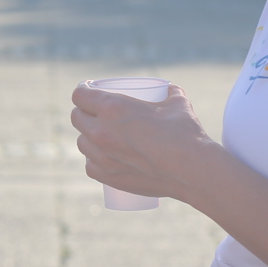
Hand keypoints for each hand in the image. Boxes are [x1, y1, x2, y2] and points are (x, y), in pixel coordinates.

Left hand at [69, 82, 216, 201]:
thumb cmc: (184, 134)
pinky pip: (90, 165)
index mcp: (112, 107)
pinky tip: (101, 156)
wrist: (191, 171)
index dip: (82, 91)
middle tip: (93, 112)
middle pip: (76, 118)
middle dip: (83, 112)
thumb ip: (169, 92)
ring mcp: (102, 156)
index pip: (80, 95)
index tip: (87, 91)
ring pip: (81, 142)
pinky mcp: (107, 176)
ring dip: (86, 136)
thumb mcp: (177, 103)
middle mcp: (101, 131)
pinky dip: (94, 159)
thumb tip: (169, 89)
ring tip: (97, 134)